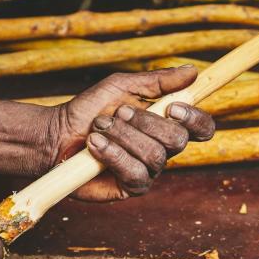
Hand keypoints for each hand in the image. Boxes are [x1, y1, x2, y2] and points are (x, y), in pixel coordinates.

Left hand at [49, 66, 215, 200]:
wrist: (57, 134)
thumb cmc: (88, 110)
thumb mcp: (122, 86)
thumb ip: (158, 81)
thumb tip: (193, 71)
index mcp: (165, 125)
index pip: (201, 128)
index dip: (195, 118)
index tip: (172, 107)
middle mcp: (162, 150)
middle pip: (177, 140)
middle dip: (145, 122)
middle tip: (118, 113)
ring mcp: (149, 171)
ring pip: (154, 156)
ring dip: (122, 136)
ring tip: (99, 127)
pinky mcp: (131, 187)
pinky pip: (136, 173)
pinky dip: (113, 154)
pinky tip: (95, 145)